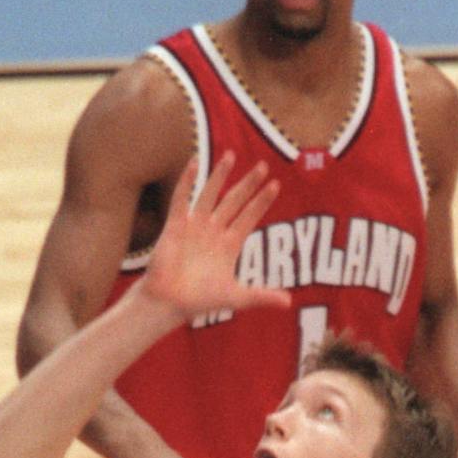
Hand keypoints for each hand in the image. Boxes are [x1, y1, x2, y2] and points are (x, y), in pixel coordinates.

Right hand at [140, 152, 288, 322]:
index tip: (275, 184)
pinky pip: (182, 198)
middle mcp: (213, 231)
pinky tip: (194, 161)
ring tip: (231, 154)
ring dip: (220, 175)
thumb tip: (289, 303)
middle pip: (234, 201)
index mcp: (229, 245)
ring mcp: (194, 226)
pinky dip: (187, 180)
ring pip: (210, 194)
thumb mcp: (235, 297)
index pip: (249, 217)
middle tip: (263, 165)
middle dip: (248, 184)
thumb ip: (261, 296)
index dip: (261, 202)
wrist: (168, 303)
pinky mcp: (176, 225)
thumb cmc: (199, 301)